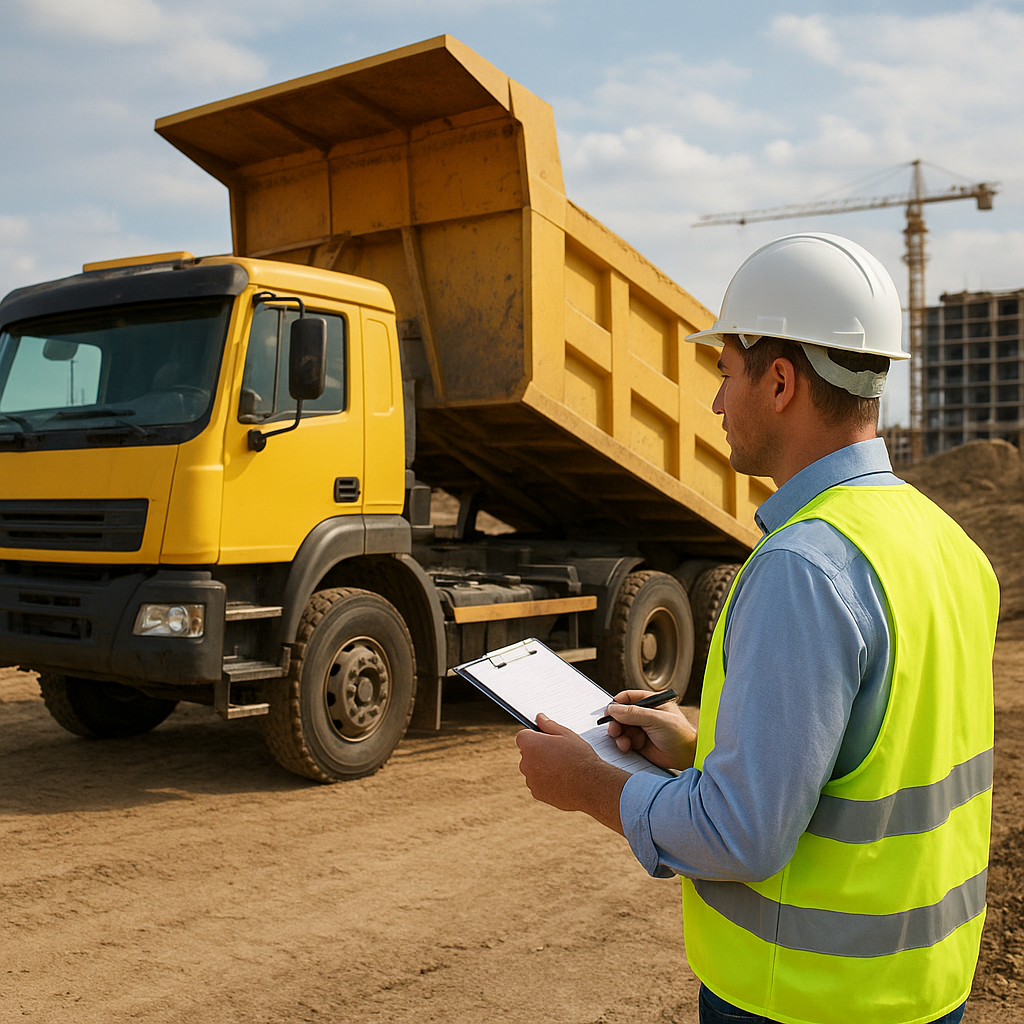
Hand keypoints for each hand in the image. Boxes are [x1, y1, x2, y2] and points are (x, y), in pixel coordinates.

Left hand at [516, 714, 626, 832]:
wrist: (590, 784)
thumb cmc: (580, 757)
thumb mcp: (567, 734)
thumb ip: (549, 725)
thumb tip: (540, 718)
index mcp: (531, 744)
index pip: (523, 736)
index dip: (535, 737)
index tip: (546, 740)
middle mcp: (526, 762)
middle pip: (527, 754)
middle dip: (538, 753)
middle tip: (558, 754)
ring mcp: (530, 779)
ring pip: (533, 770)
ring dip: (542, 768)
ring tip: (562, 768)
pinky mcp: (537, 793)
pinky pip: (538, 784)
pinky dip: (546, 782)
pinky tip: (561, 779)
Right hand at [602, 690, 696, 771]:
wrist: (688, 757)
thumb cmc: (680, 734)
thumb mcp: (656, 719)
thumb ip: (634, 713)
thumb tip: (614, 709)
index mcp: (651, 703)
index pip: (629, 698)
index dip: (617, 704)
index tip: (609, 711)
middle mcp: (645, 715)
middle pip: (622, 714)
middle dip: (616, 722)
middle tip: (614, 729)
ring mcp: (642, 729)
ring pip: (622, 728)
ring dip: (619, 734)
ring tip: (622, 740)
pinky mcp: (640, 743)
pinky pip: (625, 740)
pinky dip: (623, 743)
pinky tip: (627, 746)